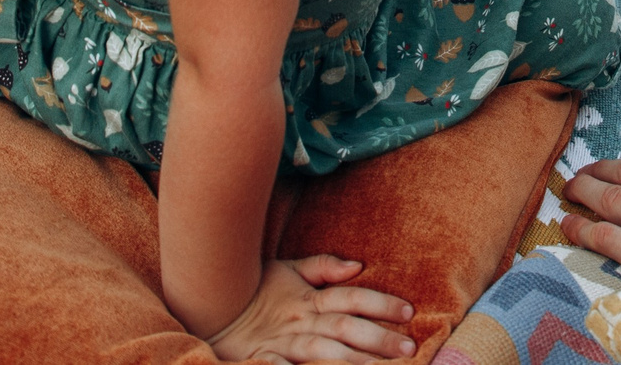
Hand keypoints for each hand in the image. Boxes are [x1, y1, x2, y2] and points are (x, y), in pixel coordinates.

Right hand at [205, 256, 414, 362]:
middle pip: (345, 327)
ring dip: (353, 361)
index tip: (408, 312)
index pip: (352, 298)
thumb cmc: (255, 289)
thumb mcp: (288, 271)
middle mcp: (300, 320)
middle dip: (378, 338)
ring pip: (324, 352)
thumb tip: (357, 266)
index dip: (380, 303)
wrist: (212, 306)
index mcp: (309, 298)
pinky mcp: (265, 360)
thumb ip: (323, 267)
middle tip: (408, 348)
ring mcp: (283, 343)